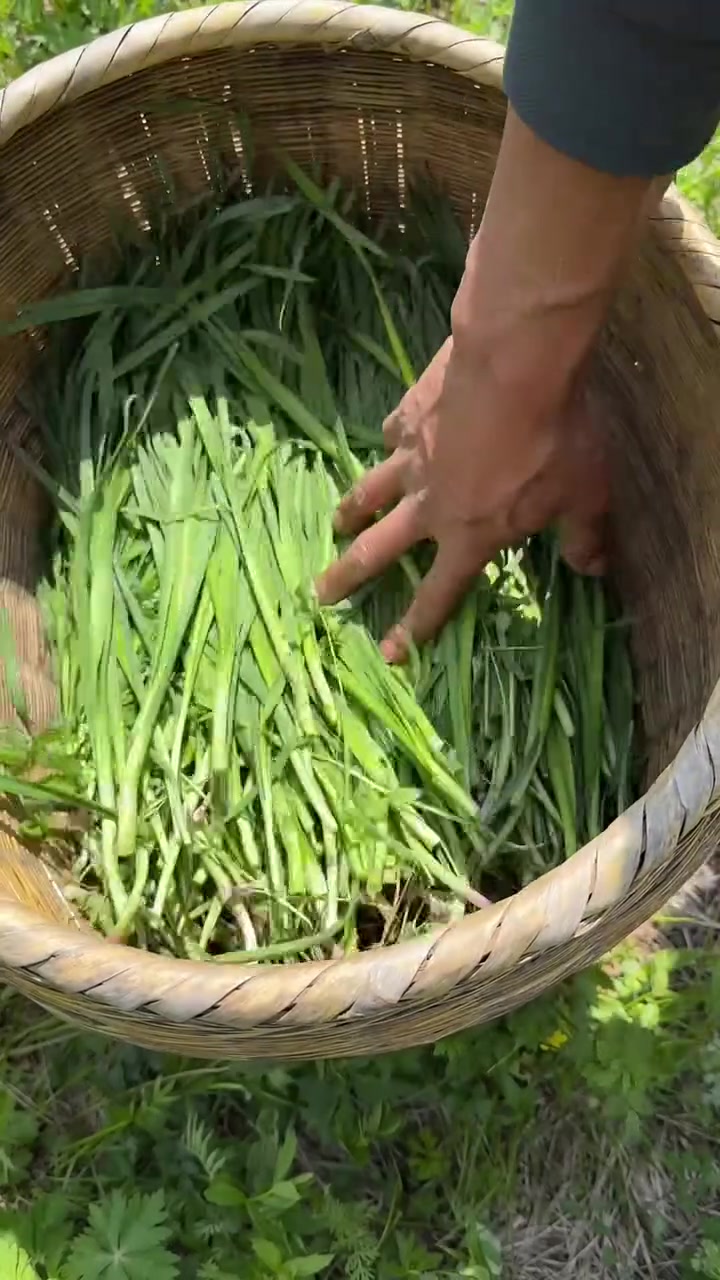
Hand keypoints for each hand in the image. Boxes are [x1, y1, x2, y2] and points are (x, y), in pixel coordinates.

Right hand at [315, 337, 607, 661]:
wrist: (516, 362)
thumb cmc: (554, 436)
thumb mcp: (585, 494)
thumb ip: (584, 536)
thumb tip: (593, 569)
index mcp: (470, 535)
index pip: (438, 594)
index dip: (414, 627)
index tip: (389, 653)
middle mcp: (429, 505)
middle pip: (377, 550)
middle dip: (348, 577)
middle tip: (321, 594)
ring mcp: (411, 459)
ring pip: (369, 493)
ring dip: (351, 512)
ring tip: (337, 524)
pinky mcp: (408, 415)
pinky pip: (390, 436)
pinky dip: (389, 444)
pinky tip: (390, 439)